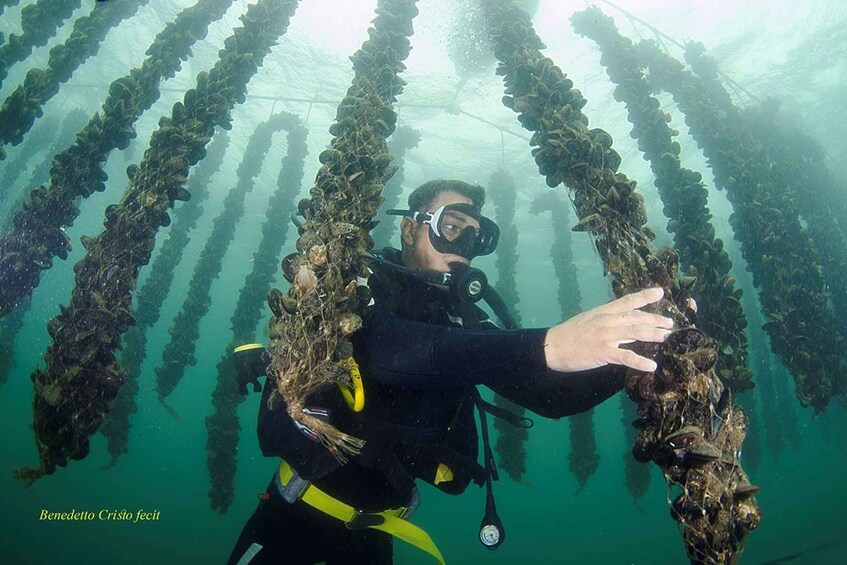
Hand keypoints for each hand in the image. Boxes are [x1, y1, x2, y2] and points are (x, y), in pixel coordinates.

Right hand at [544, 287, 672, 372]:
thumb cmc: (568, 334)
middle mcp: (607, 320)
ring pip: (635, 332)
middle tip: (670, 323)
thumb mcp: (588, 320)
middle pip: (637, 317)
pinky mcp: (603, 352)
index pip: (628, 301)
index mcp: (603, 311)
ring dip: (654, 335)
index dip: (645, 296)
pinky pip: (626, 357)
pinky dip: (640, 362)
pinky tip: (651, 366)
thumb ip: (606, 320)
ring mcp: (606, 336)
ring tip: (667, 338)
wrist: (552, 346)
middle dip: (656, 320)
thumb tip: (624, 323)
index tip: (661, 292)